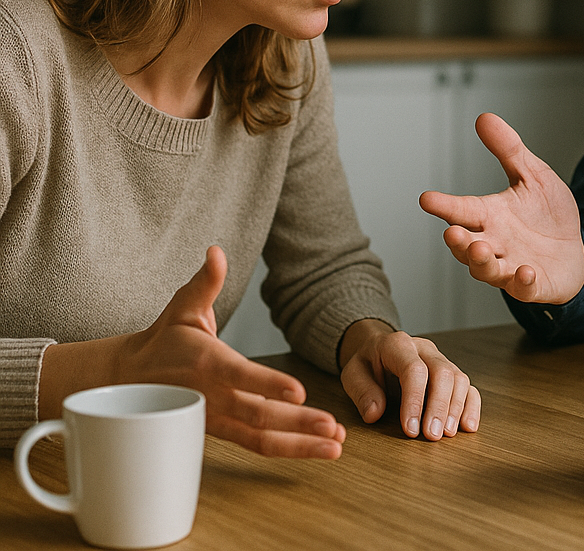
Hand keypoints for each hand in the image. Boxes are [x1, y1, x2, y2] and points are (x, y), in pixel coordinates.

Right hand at [41, 247, 345, 458]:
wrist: (131, 380)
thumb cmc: (164, 338)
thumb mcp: (182, 306)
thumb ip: (204, 282)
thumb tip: (216, 252)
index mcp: (206, 363)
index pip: (240, 376)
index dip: (268, 384)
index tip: (299, 391)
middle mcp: (212, 397)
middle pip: (258, 416)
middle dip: (298, 423)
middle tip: (332, 427)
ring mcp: (217, 420)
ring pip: (261, 438)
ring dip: (300, 443)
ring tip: (335, 444)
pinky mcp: (223, 431)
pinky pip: (257, 444)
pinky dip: (289, 448)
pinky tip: (318, 447)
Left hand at [339, 320, 480, 438]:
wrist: (378, 351)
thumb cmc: (368, 365)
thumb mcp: (353, 374)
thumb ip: (362, 391)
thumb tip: (374, 413)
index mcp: (398, 344)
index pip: (414, 369)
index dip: (414, 400)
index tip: (410, 430)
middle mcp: (424, 349)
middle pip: (443, 372)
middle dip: (439, 407)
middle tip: (432, 436)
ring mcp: (440, 359)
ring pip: (459, 378)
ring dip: (455, 408)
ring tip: (447, 434)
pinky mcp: (451, 373)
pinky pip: (468, 386)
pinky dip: (470, 406)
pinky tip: (468, 426)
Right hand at [419, 112, 583, 303]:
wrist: (574, 250)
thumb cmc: (546, 215)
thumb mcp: (532, 175)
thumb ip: (508, 150)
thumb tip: (484, 117)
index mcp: (490, 215)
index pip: (461, 209)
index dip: (444, 205)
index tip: (426, 198)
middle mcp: (494, 243)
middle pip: (467, 245)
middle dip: (458, 241)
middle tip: (452, 233)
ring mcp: (510, 266)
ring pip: (487, 270)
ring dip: (482, 262)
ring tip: (481, 250)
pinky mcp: (533, 284)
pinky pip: (524, 287)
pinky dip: (522, 281)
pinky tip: (526, 271)